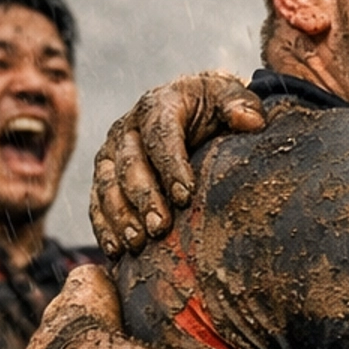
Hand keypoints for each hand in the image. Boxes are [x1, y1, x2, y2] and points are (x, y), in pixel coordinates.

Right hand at [90, 72, 266, 255]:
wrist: (192, 112)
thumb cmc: (213, 109)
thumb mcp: (228, 98)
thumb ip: (239, 104)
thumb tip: (251, 121)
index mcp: (158, 104)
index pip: (161, 133)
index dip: (171, 165)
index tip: (186, 195)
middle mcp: (128, 128)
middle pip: (130, 163)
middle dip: (144, 197)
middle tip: (159, 228)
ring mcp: (112, 153)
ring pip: (108, 184)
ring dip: (120, 215)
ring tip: (137, 243)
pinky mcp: (105, 177)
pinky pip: (97, 202)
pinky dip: (105, 226)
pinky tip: (117, 250)